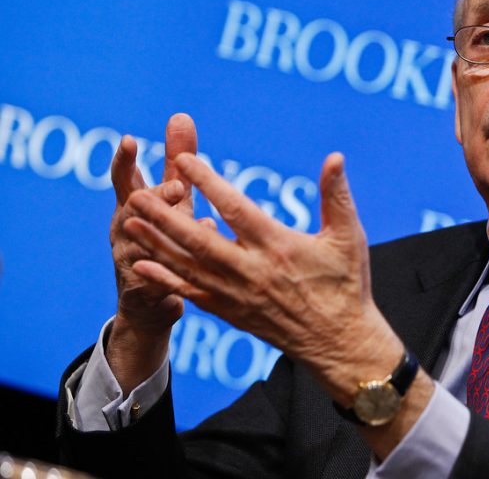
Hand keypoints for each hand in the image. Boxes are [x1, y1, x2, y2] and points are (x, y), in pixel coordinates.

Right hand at [107, 113, 207, 393]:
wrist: (149, 300)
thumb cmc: (163, 235)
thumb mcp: (171, 198)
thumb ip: (175, 160)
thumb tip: (181, 116)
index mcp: (130, 206)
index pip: (124, 180)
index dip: (125, 161)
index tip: (130, 140)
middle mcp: (125, 230)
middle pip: (133, 210)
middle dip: (155, 198)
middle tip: (178, 188)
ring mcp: (130, 259)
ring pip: (146, 244)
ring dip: (166, 232)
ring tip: (191, 217)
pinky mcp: (143, 287)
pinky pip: (162, 275)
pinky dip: (179, 265)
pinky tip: (200, 255)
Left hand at [121, 152, 404, 404]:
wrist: (339, 341)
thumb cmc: (347, 285)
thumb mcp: (349, 236)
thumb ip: (337, 195)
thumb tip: (335, 156)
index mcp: (278, 246)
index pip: (235, 207)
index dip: (208, 182)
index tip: (184, 160)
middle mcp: (251, 271)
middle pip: (198, 238)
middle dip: (164, 216)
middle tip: (136, 194)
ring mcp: (237, 295)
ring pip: (187, 266)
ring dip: (156, 243)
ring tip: (129, 221)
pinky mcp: (231, 313)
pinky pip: (191, 293)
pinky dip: (165, 279)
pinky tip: (142, 264)